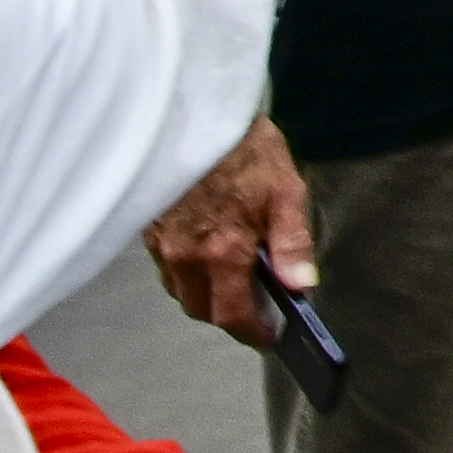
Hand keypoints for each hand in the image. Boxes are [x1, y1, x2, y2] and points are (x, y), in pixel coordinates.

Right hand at [149, 125, 317, 336]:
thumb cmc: (244, 150)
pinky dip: (187, 274)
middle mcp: (186, 256)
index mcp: (223, 251)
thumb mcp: (285, 190)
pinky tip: (207, 257)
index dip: (252, 333)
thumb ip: (292, 243)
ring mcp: (163, 246)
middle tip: (256, 310)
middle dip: (228, 318)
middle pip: (202, 310)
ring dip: (206, 297)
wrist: (193, 114)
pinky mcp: (149, 231)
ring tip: (234, 283)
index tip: (269, 338)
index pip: (232, 315)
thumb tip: (302, 285)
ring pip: (181, 292)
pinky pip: (166, 269)